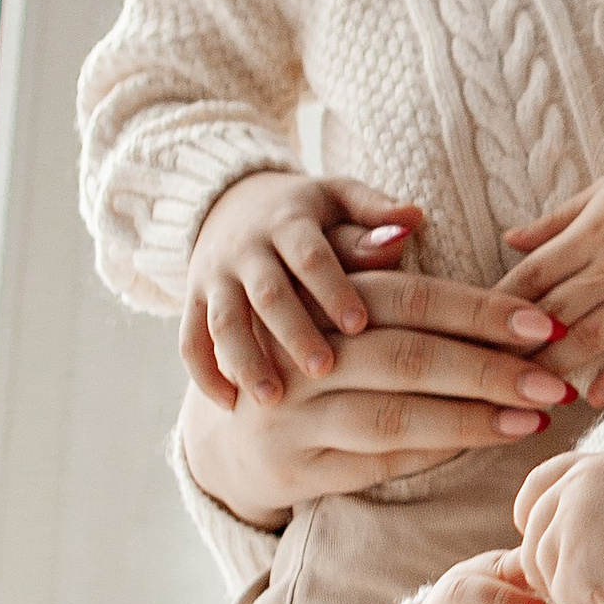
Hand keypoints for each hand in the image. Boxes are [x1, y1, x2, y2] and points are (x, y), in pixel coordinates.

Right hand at [176, 265, 578, 525]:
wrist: (225, 430)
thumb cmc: (299, 345)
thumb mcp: (321, 292)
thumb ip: (366, 259)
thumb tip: (415, 219)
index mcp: (310, 297)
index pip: (406, 299)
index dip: (477, 309)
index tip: (542, 324)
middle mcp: (299, 355)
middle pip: (403, 356)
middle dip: (488, 369)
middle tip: (555, 380)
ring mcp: (294, 416)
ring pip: (391, 416)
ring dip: (470, 418)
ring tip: (534, 418)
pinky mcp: (296, 468)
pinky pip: (376, 462)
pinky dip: (434, 452)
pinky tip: (485, 444)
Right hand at [182, 172, 422, 406]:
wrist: (232, 203)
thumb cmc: (309, 212)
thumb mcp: (339, 198)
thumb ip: (374, 211)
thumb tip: (414, 218)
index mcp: (289, 222)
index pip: (311, 255)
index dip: (334, 288)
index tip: (360, 325)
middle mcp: (247, 249)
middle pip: (268, 293)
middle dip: (293, 333)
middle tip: (325, 372)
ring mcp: (215, 276)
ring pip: (224, 321)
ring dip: (245, 360)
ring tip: (272, 400)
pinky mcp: (193, 300)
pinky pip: (190, 339)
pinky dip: (204, 373)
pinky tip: (229, 405)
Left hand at [502, 164, 603, 413]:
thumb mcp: (602, 191)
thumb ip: (554, 221)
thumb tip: (510, 240)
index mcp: (587, 234)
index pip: (530, 276)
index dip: (497, 304)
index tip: (470, 329)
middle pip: (551, 314)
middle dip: (515, 347)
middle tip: (485, 376)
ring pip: (589, 337)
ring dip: (557, 367)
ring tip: (529, 394)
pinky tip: (595, 398)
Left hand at [512, 449, 603, 603]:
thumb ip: (601, 500)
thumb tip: (567, 535)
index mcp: (593, 467)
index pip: (537, 486)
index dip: (531, 517)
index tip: (546, 542)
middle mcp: (574, 490)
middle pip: (533, 539)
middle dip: (554, 572)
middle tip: (597, 590)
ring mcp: (569, 527)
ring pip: (545, 575)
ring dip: (579, 597)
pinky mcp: (574, 568)